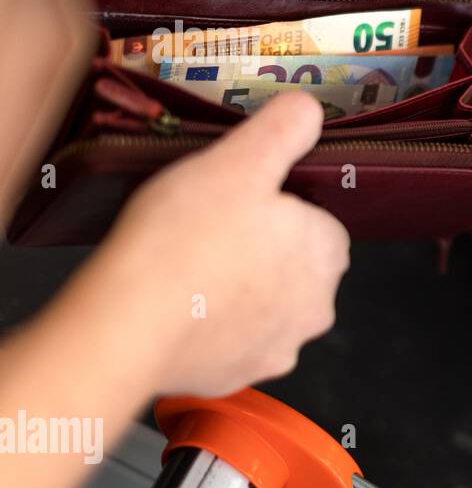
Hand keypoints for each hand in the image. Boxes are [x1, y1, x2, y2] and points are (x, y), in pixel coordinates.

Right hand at [91, 92, 350, 395]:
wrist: (128, 325)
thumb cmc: (184, 240)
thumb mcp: (239, 159)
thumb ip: (283, 129)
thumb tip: (310, 112)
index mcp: (326, 254)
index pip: (320, 223)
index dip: (280, 208)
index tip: (242, 202)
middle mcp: (316, 308)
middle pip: (294, 266)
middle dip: (260, 250)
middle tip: (209, 232)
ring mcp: (278, 348)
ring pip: (264, 306)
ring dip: (236, 289)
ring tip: (189, 267)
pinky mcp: (237, 376)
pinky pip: (230, 342)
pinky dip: (209, 325)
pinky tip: (178, 306)